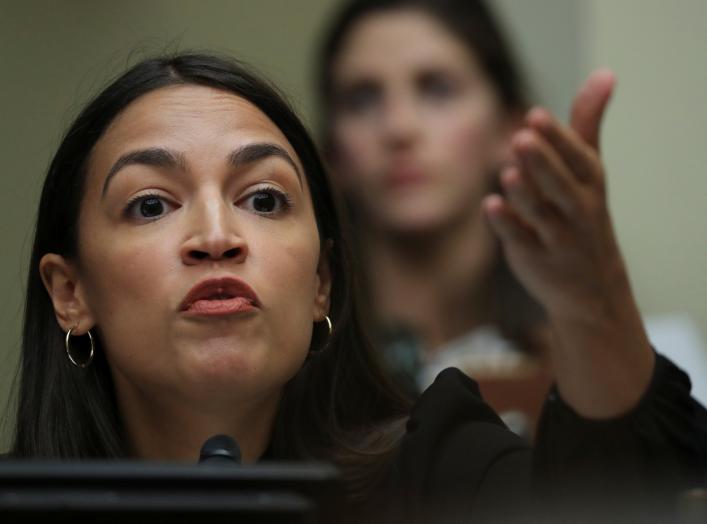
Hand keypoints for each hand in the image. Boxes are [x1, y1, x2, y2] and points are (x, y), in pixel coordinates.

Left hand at [483, 71, 653, 417]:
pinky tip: (490, 205)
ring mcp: (555, 237)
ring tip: (508, 173)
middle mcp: (576, 210)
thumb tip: (604, 72)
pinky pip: (519, 239)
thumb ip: (586, 125)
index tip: (535, 114)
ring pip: (539, 213)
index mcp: (589, 183)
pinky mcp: (533, 257)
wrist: (590, 285)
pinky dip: (505, 224)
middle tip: (521, 137)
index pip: (576, 158)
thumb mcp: (589, 171)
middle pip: (559, 185)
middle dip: (542, 162)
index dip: (557, 138)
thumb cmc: (583, 213)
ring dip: (524, 193)